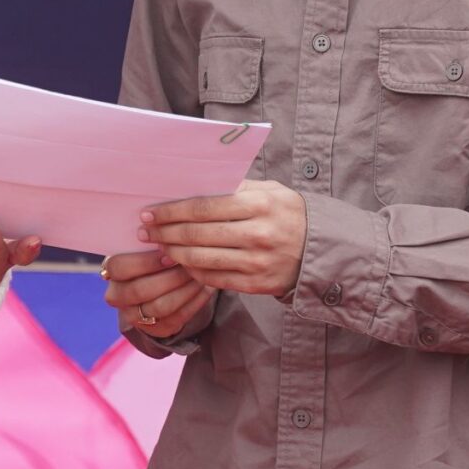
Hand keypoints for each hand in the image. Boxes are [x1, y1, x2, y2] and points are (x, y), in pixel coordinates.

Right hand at [102, 247, 212, 339]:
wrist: (156, 286)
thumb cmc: (152, 257)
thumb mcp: (144, 246)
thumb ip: (151, 239)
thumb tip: (166, 224)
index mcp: (110, 272)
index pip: (120, 267)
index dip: (145, 262)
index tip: (169, 253)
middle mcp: (117, 296)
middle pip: (141, 290)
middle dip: (170, 276)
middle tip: (191, 263)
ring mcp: (135, 316)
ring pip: (161, 306)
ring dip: (185, 289)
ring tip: (202, 274)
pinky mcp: (157, 329)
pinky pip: (177, 318)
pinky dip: (195, 301)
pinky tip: (207, 287)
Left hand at [141, 180, 307, 296]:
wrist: (322, 250)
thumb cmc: (289, 213)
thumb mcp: (270, 191)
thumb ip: (236, 187)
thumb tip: (194, 184)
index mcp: (258, 204)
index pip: (203, 207)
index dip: (171, 211)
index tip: (150, 212)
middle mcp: (256, 234)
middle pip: (196, 234)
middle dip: (165, 232)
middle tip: (146, 230)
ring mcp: (255, 262)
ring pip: (200, 259)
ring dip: (173, 253)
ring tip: (159, 246)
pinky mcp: (255, 284)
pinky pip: (213, 279)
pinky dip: (192, 271)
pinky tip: (181, 263)